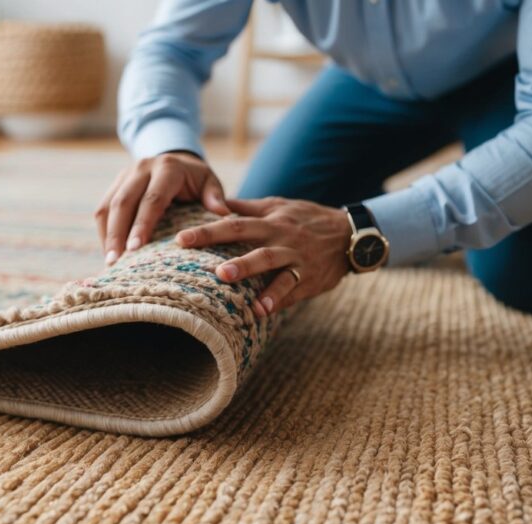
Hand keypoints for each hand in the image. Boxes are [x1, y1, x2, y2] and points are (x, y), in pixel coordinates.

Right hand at [96, 151, 228, 264]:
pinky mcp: (114, 184)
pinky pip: (102, 209)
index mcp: (167, 168)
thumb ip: (215, 197)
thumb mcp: (209, 182)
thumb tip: (222, 215)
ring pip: (107, 206)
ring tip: (110, 263)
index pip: (151, 199)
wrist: (176, 159)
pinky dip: (104, 232)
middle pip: (123, 203)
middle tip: (116, 262)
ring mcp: (124, 175)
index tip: (135, 249)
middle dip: (117, 233)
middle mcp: (141, 168)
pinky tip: (109, 252)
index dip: (142, 224)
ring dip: (107, 235)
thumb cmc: (195, 178)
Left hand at [175, 197, 352, 316]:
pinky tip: (261, 311)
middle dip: (224, 250)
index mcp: (270, 220)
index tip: (180, 238)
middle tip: (201, 261)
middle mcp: (282, 237)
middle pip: (250, 242)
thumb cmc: (306, 219)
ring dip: (249, 272)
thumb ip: (247, 208)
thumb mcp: (278, 206)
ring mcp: (297, 258)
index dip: (207, 230)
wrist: (351, 234)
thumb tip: (214, 203)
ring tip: (226, 280)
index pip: (234, 223)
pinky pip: (292, 289)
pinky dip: (277, 299)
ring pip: (272, 264)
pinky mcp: (309, 278)